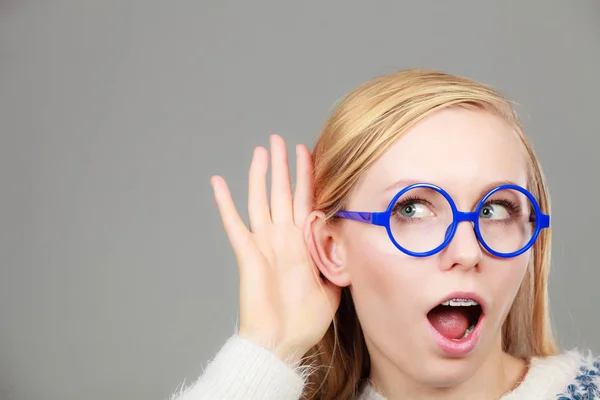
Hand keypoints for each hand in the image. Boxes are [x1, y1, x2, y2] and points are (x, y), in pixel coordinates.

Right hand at [210, 134, 340, 362]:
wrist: (282, 341)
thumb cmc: (305, 320)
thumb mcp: (333, 287)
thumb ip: (338, 263)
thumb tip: (351, 245)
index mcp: (302, 242)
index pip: (305, 201)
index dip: (307, 177)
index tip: (310, 152)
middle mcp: (283, 237)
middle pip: (282, 192)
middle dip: (284, 166)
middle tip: (281, 140)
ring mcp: (264, 243)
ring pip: (261, 200)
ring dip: (261, 175)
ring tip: (262, 151)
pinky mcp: (248, 253)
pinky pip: (234, 224)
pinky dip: (224, 203)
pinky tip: (218, 182)